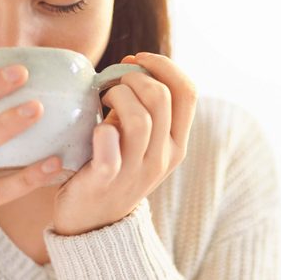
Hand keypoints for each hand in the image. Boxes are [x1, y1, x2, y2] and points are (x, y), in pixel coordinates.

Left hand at [50, 52, 197, 235]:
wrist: (92, 220)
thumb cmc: (114, 165)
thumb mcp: (142, 139)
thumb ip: (145, 108)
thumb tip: (133, 65)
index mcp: (177, 142)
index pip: (188, 92)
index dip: (164, 66)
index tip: (137, 58)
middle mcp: (164, 157)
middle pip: (162, 98)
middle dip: (134, 77)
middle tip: (113, 81)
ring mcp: (137, 171)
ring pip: (140, 120)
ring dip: (116, 97)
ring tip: (102, 99)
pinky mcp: (107, 181)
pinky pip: (110, 150)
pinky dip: (102, 131)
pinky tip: (96, 128)